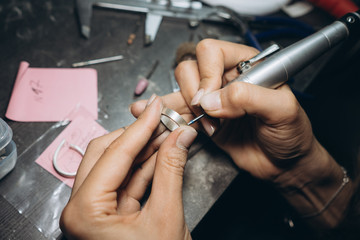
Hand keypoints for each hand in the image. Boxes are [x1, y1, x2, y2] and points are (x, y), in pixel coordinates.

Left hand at [60, 96, 196, 239]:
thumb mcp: (166, 216)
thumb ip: (171, 170)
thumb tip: (181, 137)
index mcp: (84, 213)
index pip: (114, 154)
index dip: (140, 127)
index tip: (158, 108)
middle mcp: (81, 210)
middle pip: (106, 154)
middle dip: (137, 135)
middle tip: (163, 119)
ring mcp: (93, 213)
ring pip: (116, 167)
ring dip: (143, 149)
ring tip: (167, 132)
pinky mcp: (109, 215)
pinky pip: (125, 182)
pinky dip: (144, 166)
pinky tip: (162, 152)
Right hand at [170, 39, 322, 180]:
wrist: (284, 164)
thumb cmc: (291, 133)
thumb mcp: (281, 110)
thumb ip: (248, 97)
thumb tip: (211, 99)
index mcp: (248, 65)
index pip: (213, 52)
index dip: (208, 73)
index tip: (213, 97)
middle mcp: (228, 77)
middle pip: (191, 67)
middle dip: (196, 92)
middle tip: (211, 112)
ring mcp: (214, 98)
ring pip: (183, 88)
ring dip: (190, 108)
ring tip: (212, 125)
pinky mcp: (206, 118)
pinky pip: (182, 111)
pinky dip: (180, 119)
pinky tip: (194, 128)